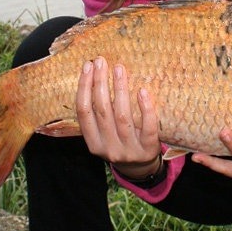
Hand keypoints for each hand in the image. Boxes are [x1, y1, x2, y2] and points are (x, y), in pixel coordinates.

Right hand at [76, 56, 160, 178]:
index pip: (83, 112)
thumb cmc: (120, 143)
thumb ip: (97, 116)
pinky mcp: (148, 149)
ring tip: (119, 69)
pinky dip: (145, 108)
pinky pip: (147, 126)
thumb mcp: (103, 136)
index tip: (87, 66)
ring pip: (122, 116)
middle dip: (100, 82)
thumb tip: (93, 76)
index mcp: (93, 143)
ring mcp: (128, 150)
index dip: (84, 87)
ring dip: (120, 89)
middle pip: (102, 110)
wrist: (141, 169)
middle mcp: (108, 147)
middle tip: (102, 61)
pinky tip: (142, 91)